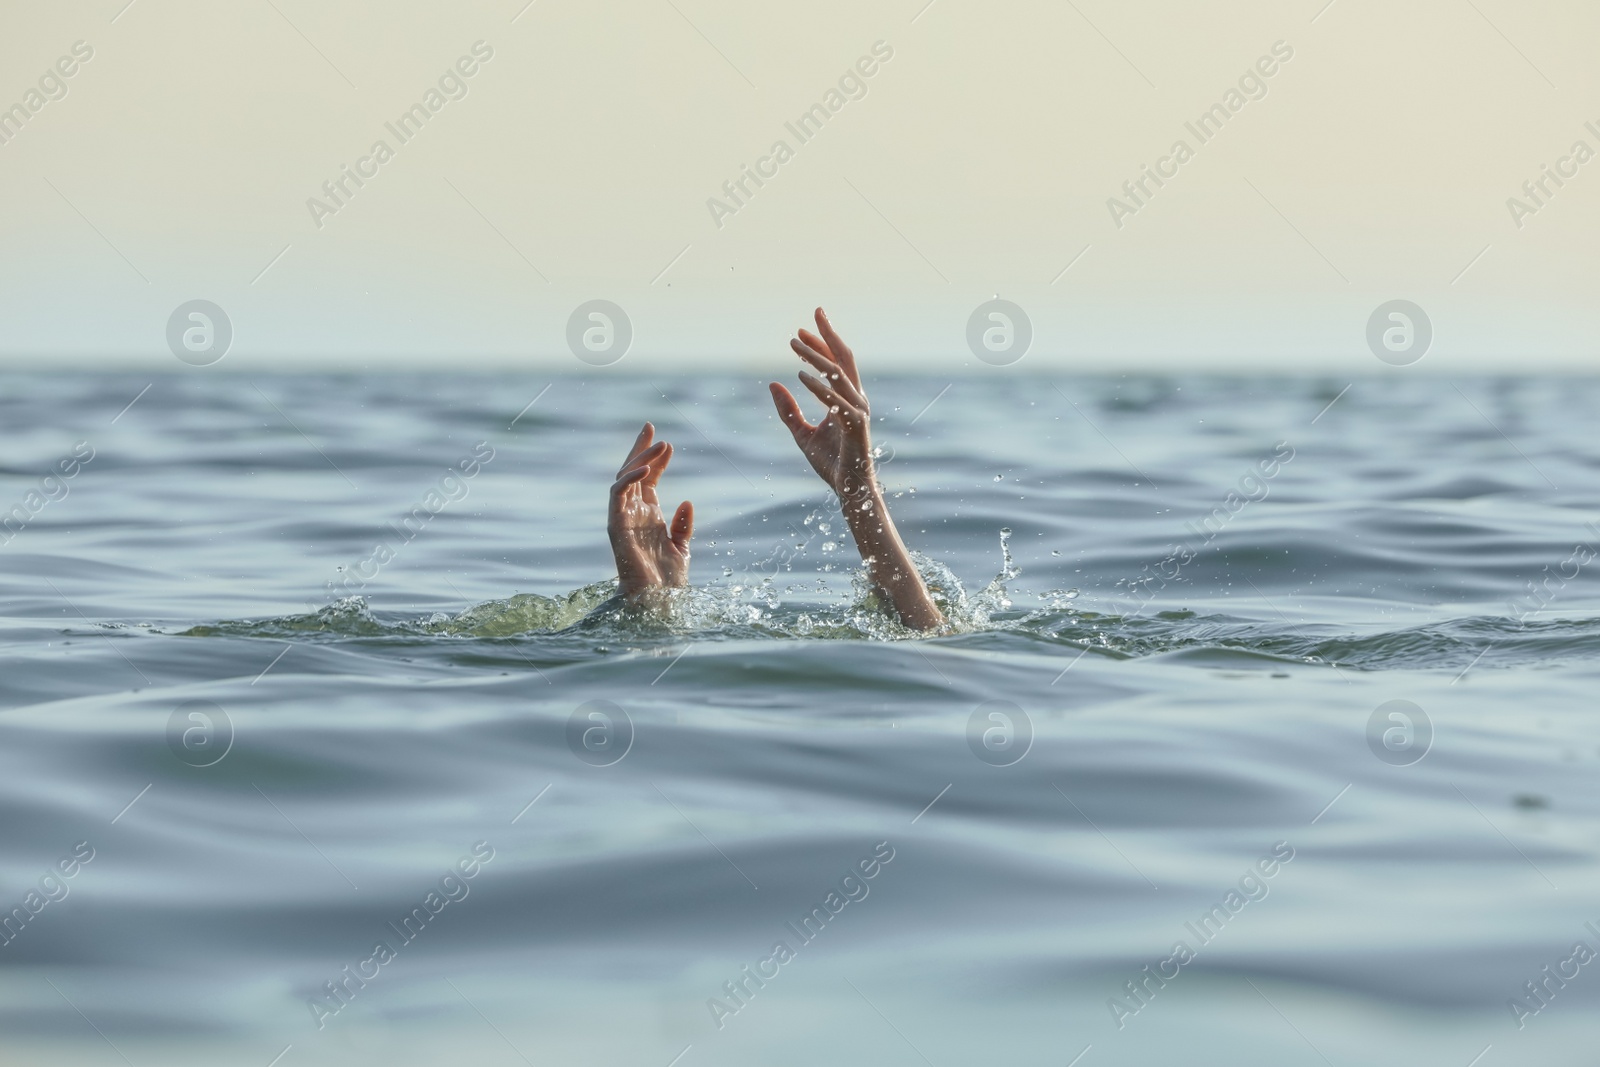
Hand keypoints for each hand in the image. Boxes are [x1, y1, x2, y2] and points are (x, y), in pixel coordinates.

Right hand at [607, 423, 692, 598]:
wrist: (657, 602)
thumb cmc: (668, 581)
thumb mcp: (682, 548)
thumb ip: (683, 525)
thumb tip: (687, 501)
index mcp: (648, 516)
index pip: (648, 481)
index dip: (657, 461)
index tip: (668, 444)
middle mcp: (633, 514)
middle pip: (633, 473)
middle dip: (641, 449)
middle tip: (650, 427)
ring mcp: (623, 517)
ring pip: (625, 478)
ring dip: (640, 459)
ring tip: (658, 444)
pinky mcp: (616, 524)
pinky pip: (618, 494)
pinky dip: (630, 478)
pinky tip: (647, 468)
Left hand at [769, 309, 944, 629]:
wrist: (848, 492)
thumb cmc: (830, 464)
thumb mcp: (800, 433)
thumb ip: (788, 410)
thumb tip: (773, 383)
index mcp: (846, 399)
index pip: (835, 363)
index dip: (820, 342)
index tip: (801, 326)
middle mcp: (856, 400)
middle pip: (843, 359)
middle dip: (827, 335)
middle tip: (812, 313)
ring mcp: (858, 411)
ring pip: (838, 375)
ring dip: (815, 356)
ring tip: (794, 342)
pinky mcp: (855, 426)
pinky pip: (836, 401)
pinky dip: (819, 387)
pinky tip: (800, 375)